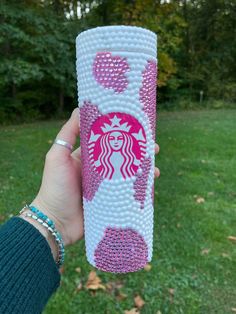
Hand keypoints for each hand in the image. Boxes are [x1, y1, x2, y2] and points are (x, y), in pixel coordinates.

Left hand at [29, 108, 159, 246]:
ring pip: (129, 175)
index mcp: (88, 157)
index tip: (138, 128)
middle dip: (140, 153)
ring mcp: (106, 187)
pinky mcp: (111, 202)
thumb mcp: (57, 156)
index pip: (109, 141)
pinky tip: (150, 188)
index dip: (124, 134)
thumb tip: (80, 108)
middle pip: (123, 157)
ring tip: (156, 171)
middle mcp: (98, 170)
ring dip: (144, 171)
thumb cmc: (54, 186)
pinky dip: (140, 190)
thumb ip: (68, 133)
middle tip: (154, 149)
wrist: (54, 221)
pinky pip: (128, 193)